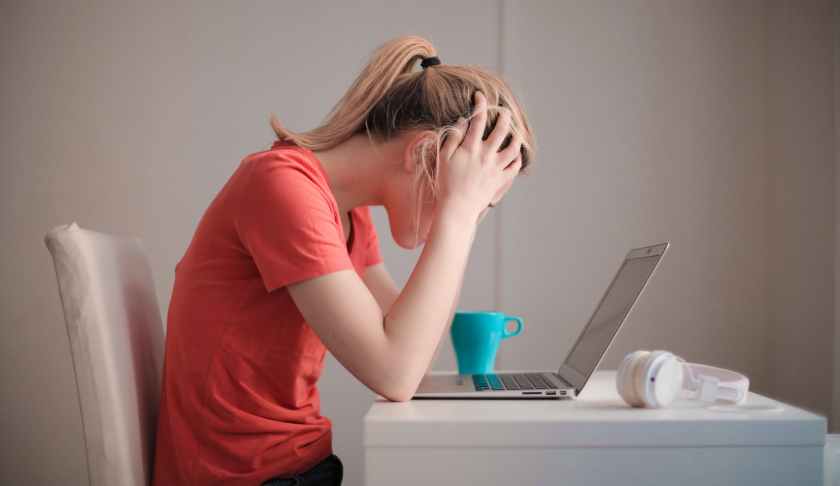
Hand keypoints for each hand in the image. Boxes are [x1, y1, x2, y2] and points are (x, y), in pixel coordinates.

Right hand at [435, 91, 522, 223]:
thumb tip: (462, 122)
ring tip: (514, 131)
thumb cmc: (446, 183)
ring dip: (515, 136)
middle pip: (501, 129)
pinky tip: (515, 153)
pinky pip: (515, 166)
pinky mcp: (500, 180)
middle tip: (503, 111)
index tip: (480, 96)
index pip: (478, 119)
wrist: (457, 208)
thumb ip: (453, 138)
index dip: (480, 104)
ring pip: (513, 147)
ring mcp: (496, 167)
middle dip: (504, 116)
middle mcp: (486, 155)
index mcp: (471, 147)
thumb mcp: (443, 158)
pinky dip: (517, 158)